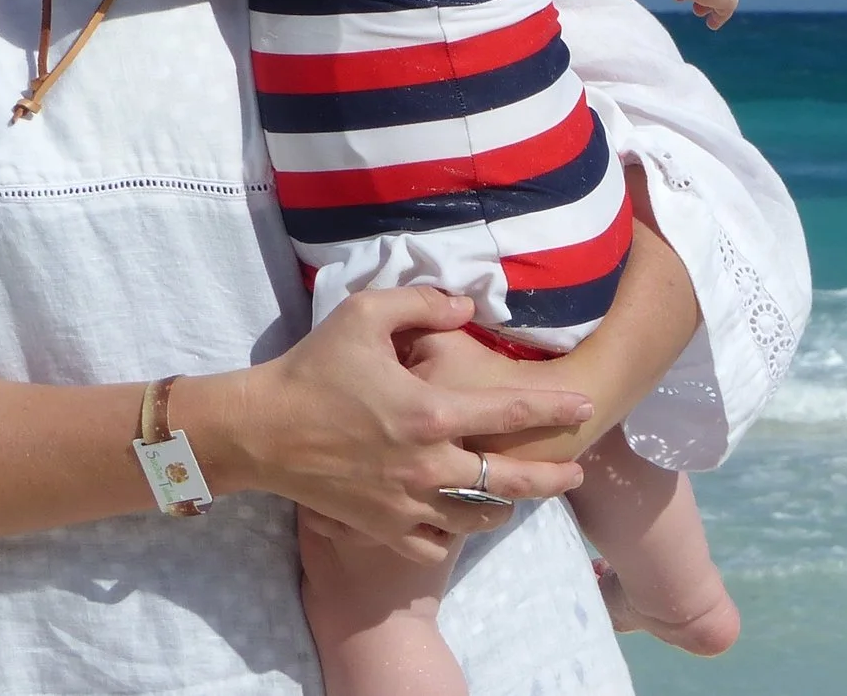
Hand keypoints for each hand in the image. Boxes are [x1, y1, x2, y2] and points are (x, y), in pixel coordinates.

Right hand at [194, 287, 591, 564]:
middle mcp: (427, 465)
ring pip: (476, 517)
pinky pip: (433, 542)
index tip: (585, 409)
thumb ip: (424, 303)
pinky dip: (453, 534)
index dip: (554, 409)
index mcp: (430, 412)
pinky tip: (461, 520)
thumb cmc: (314, 368)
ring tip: (520, 498)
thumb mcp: (365, 314)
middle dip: (551, 480)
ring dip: (505, 507)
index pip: (510, 410)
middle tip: (576, 475)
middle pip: (508, 480)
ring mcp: (405, 502)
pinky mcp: (382, 526)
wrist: (262, 431)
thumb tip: (466, 306)